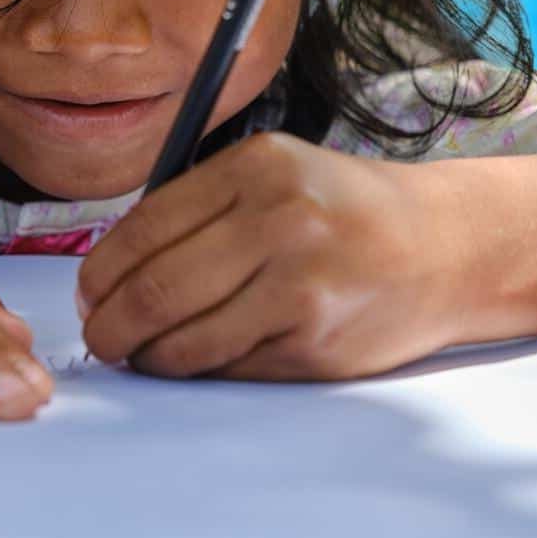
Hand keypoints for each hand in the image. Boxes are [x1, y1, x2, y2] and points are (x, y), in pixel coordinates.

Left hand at [76, 132, 474, 380]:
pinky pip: (229, 365)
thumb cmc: (348, 211)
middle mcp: (280, 218)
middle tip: (100, 337)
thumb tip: (112, 272)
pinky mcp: (316, 339)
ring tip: (138, 354)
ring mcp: (301, 283)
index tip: (89, 294)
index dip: (101, 271)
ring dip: (147, 356)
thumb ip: (202, 208)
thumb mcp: (277, 174)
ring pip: (185, 338)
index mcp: (258, 167)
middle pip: (155, 288)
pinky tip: (191, 360)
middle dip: (109, 324)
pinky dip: (196, 370)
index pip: (145, 227)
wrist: (447, 247)